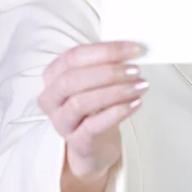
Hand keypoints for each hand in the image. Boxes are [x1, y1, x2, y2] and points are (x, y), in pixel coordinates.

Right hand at [38, 41, 148, 178]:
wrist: (96, 143)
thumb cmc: (97, 104)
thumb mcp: (97, 80)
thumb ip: (108, 64)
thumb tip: (132, 51)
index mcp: (53, 74)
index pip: (74, 56)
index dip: (105, 51)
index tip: (134, 49)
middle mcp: (51, 98)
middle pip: (73, 79)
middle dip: (108, 72)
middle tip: (135, 69)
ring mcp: (61, 121)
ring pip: (81, 102)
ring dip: (115, 91)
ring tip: (140, 86)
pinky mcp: (76, 142)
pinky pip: (93, 126)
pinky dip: (117, 113)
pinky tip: (136, 103)